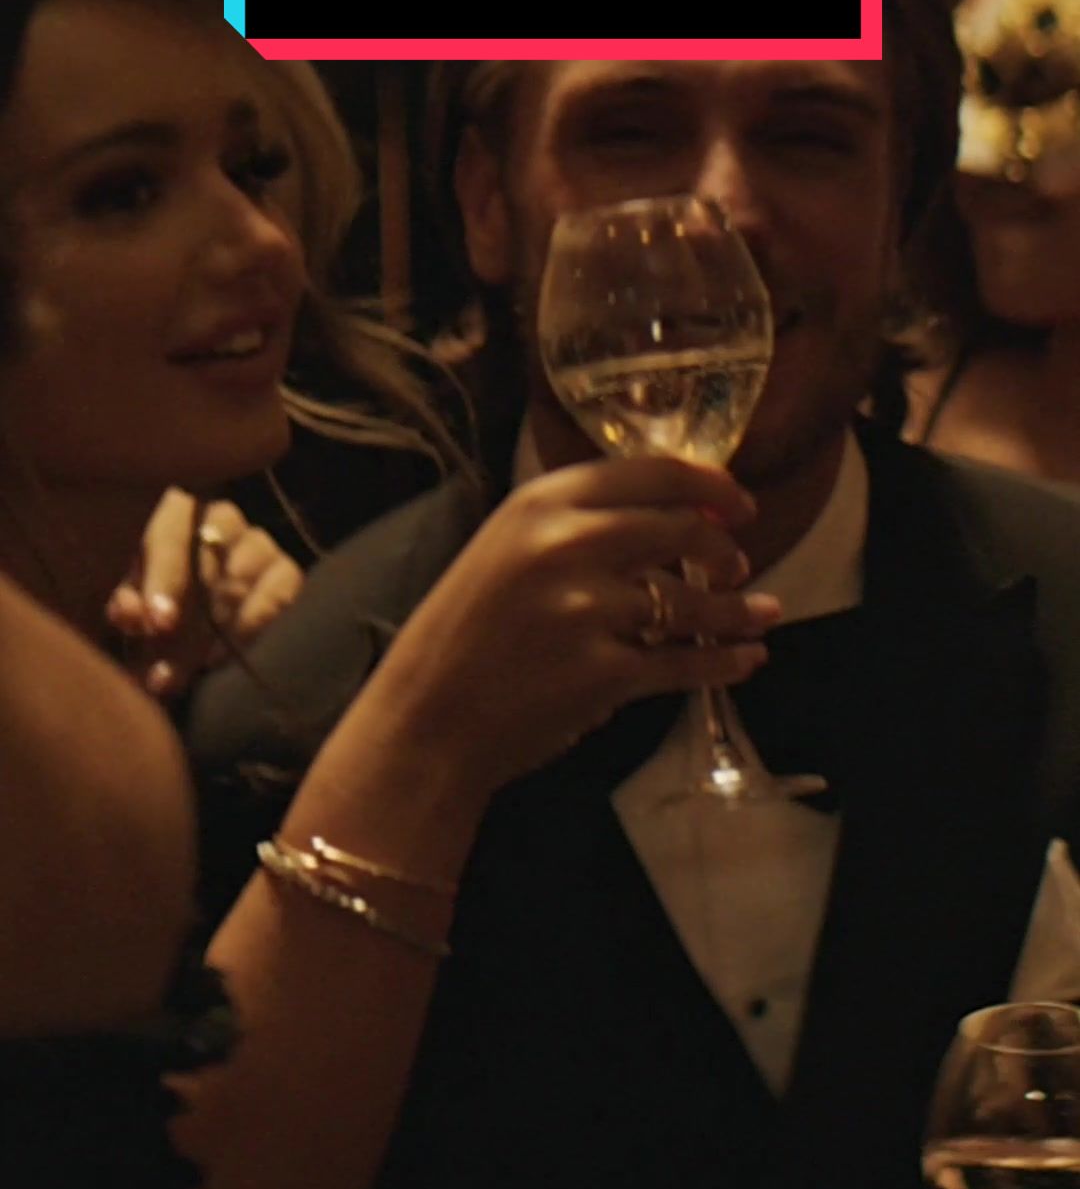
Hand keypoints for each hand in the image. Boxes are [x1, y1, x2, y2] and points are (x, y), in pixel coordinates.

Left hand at [107, 490, 303, 696]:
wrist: (199, 609)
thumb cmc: (160, 599)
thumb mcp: (137, 599)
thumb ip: (129, 605)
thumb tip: (130, 614)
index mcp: (179, 513)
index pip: (172, 537)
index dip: (164, 581)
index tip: (159, 623)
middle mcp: (225, 520)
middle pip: (210, 565)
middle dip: (185, 624)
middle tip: (164, 670)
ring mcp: (262, 545)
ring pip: (242, 584)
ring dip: (212, 634)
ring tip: (187, 672)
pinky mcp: (289, 575)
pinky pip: (278, 601)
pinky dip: (248, 632)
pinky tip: (221, 660)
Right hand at [359, 454, 778, 795]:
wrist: (426, 716)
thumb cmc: (464, 633)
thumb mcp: (505, 548)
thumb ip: (572, 525)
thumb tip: (665, 515)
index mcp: (542, 502)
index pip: (651, 471)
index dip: (709, 484)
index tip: (736, 502)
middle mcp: (569, 544)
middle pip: (683, 529)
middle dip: (725, 547)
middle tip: (737, 564)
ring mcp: (589, 609)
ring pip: (693, 602)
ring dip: (739, 610)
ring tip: (761, 614)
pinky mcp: (606, 672)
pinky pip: (685, 663)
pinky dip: (725, 662)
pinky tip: (746, 660)